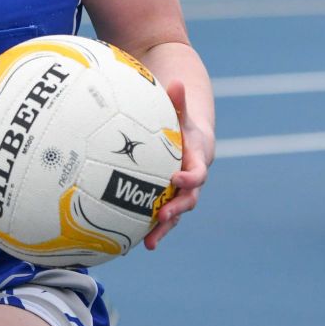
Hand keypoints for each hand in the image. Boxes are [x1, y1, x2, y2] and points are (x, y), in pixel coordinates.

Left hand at [144, 79, 212, 250]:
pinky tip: (126, 244)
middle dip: (177, 210)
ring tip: (148, 244)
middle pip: (188, 200)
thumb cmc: (182, 124)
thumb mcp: (181, 113)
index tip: (177, 178)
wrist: (191, 141)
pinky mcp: (167, 202)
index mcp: (197, 162)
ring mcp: (180, 195)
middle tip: (163, 216)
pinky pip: (158, 218)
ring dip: (163, 230)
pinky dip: (147, 229)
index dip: (190, 177)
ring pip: (174, 215)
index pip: (198, 172)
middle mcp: (190, 182)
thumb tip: (177, 82)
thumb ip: (178, 101)